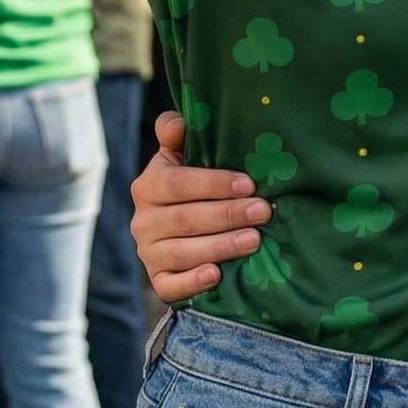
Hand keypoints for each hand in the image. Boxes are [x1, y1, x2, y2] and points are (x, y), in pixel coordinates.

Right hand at [131, 111, 272, 302]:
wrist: (176, 231)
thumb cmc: (190, 187)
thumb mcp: (180, 158)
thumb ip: (176, 136)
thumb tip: (175, 122)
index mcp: (148, 186)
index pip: (179, 184)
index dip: (214, 184)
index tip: (249, 184)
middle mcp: (143, 221)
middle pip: (186, 219)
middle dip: (228, 215)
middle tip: (263, 211)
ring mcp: (148, 253)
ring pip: (182, 252)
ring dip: (220, 246)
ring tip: (255, 240)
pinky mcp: (158, 280)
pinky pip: (170, 286)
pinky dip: (192, 281)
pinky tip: (217, 275)